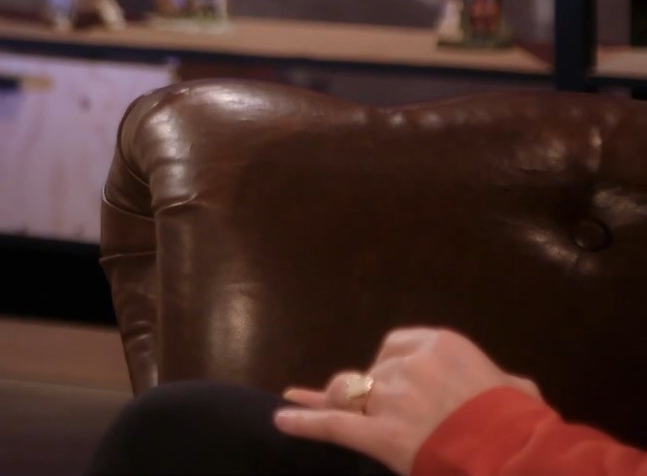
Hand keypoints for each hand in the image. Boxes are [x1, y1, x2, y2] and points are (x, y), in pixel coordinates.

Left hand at [275, 328, 540, 474]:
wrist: (516, 455)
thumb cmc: (520, 424)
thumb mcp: (517, 390)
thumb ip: (503, 381)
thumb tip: (511, 385)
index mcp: (440, 345)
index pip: (395, 345)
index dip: (392, 367)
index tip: (400, 384)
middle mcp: (409, 365)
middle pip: (371, 373)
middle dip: (373, 392)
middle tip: (390, 413)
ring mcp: (390, 399)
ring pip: (347, 394)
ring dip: (337, 402)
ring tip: (326, 407)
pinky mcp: (379, 434)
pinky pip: (332, 425)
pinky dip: (304, 423)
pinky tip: (281, 420)